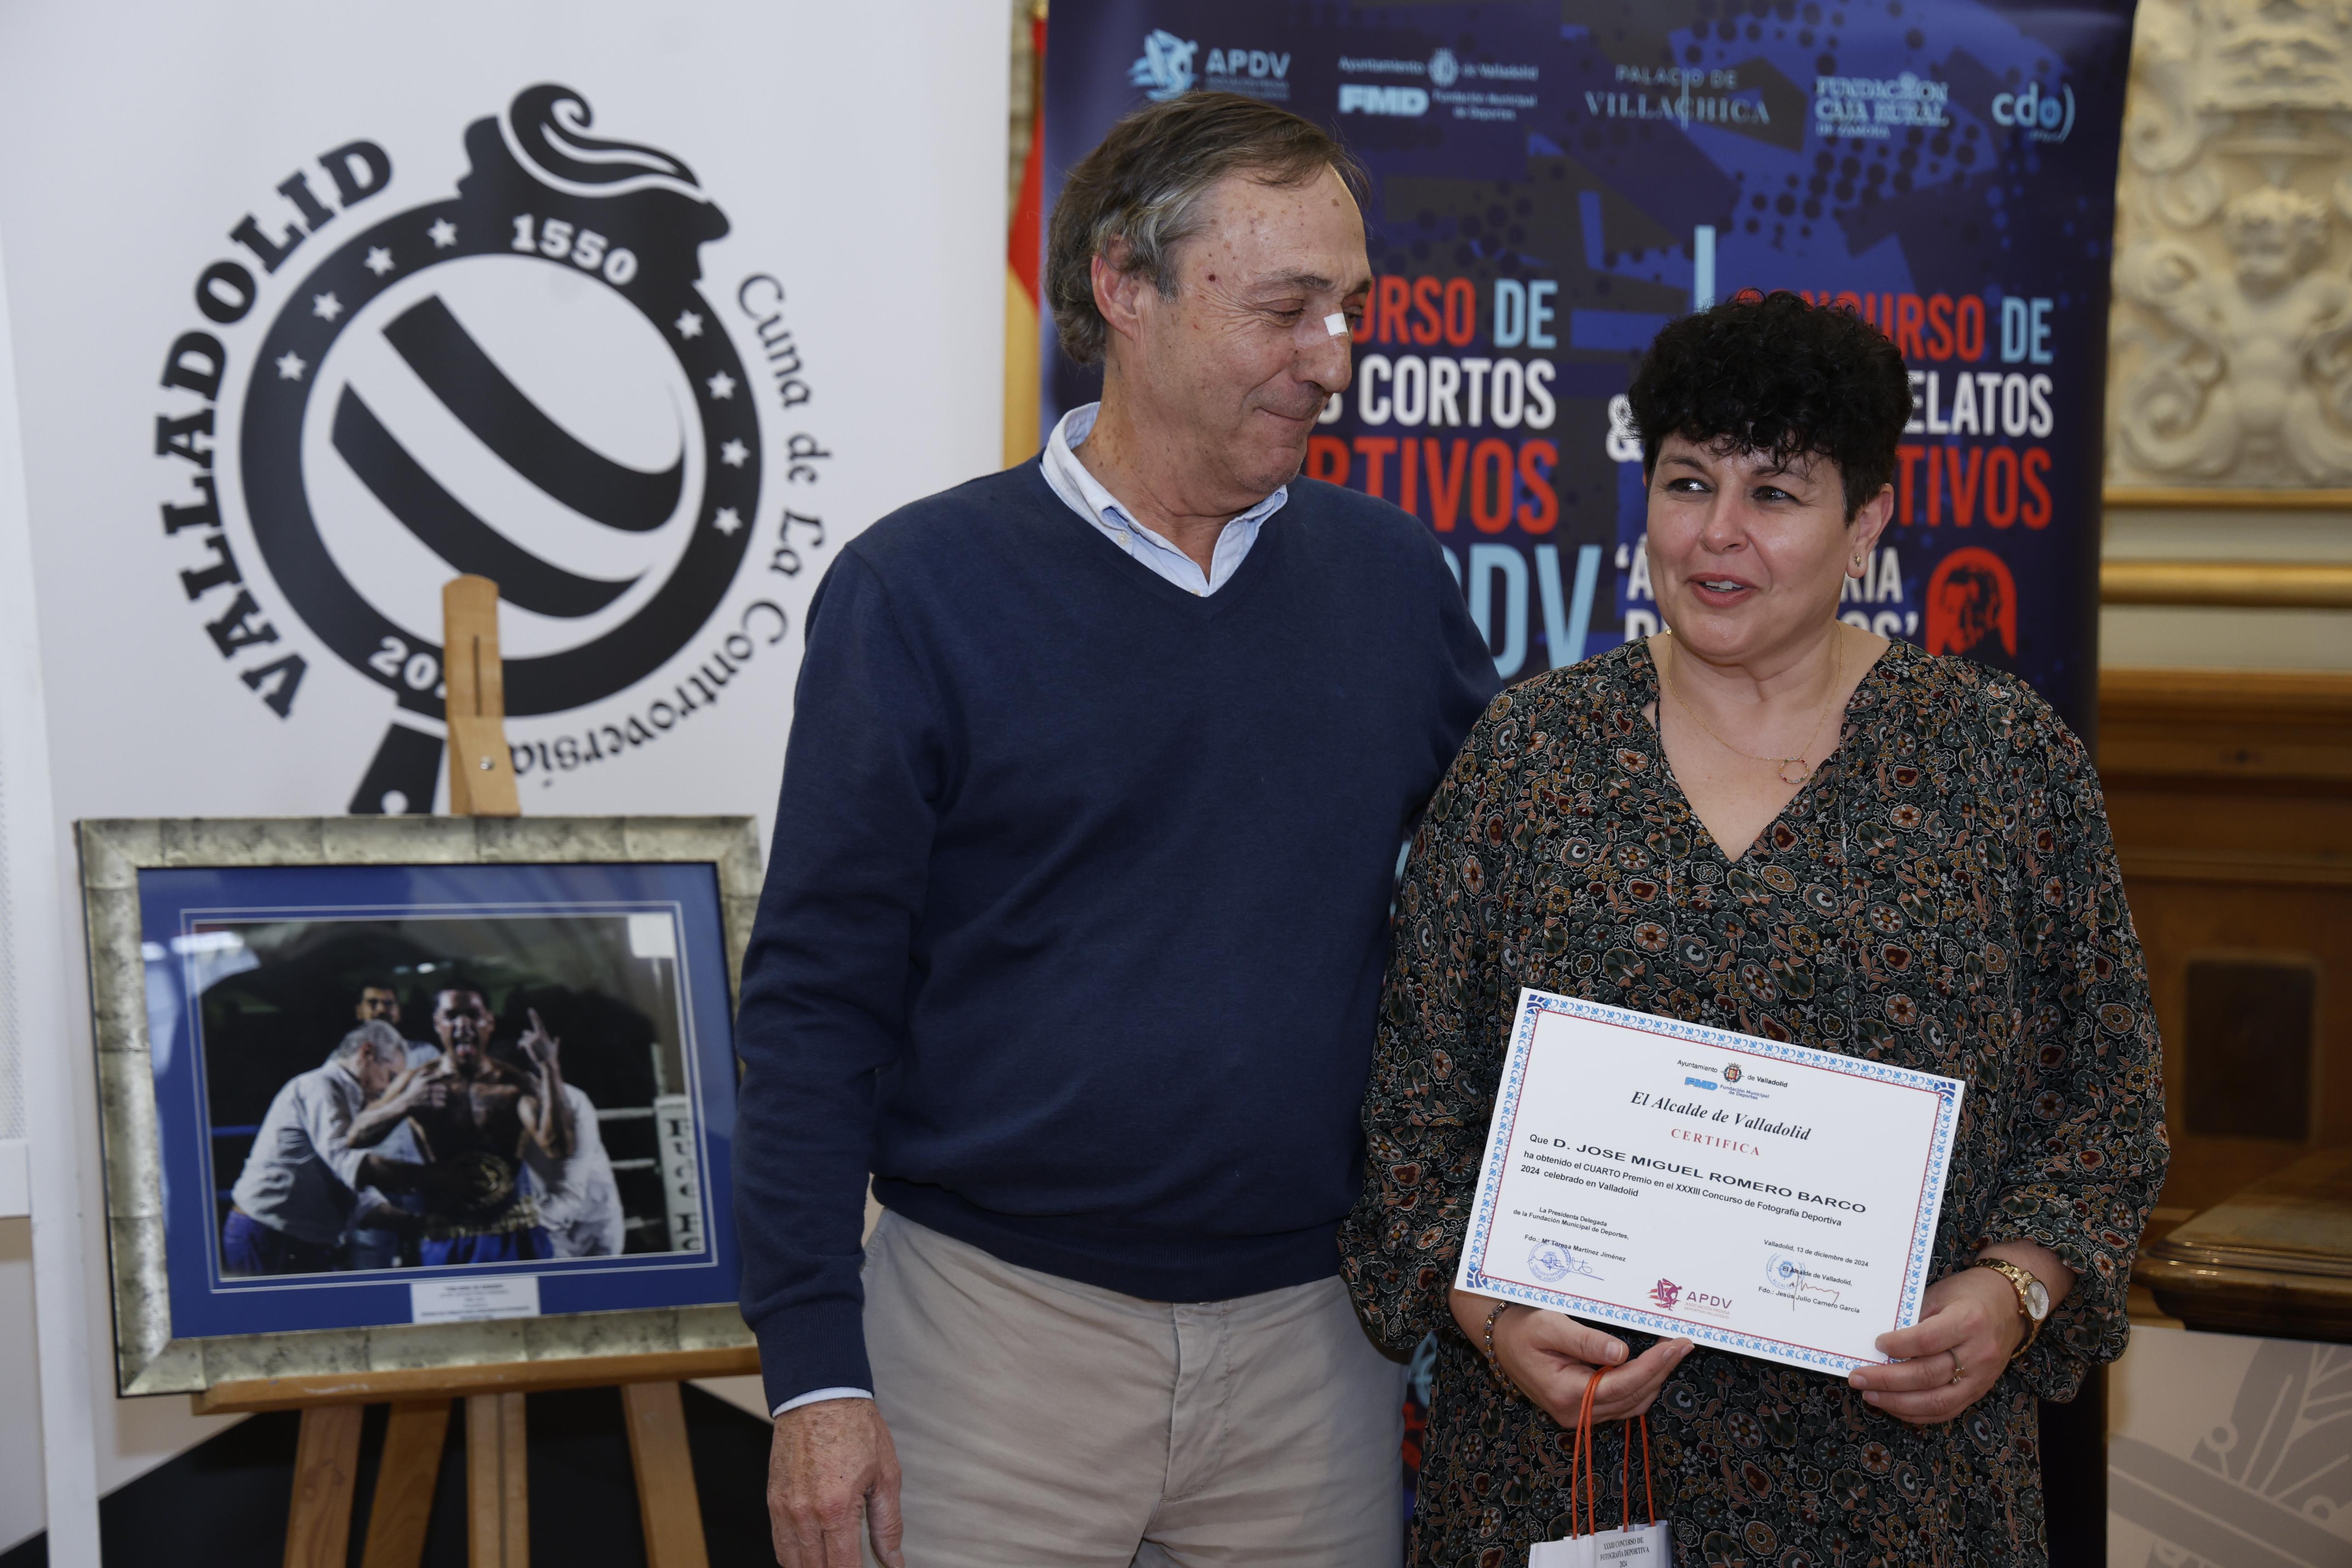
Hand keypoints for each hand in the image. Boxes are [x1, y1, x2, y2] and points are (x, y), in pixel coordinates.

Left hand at [518, 1008, 560, 1071]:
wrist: (548, 1064)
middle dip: (525, 1038)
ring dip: (523, 1044)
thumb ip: (555, 1042)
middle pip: (526, 1033)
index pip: (538, 1023)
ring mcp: (533, 1039)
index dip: (534, 1016)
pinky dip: (519, 1046)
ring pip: (523, 1039)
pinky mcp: (528, 1043)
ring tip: (524, 1049)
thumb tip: (557, 1038)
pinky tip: (520, 1049)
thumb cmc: (551, 1057)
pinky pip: (521, 1043)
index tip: (530, 1009)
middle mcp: (538, 1035)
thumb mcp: (554, 1048)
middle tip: (528, 1045)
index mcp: (544, 1035)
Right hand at [768, 1397, 903, 1567]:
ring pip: (793, 1563)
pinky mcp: (773, 1501)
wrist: (820, 1395)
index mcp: (836, 1508)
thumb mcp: (886, 1476)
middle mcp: (805, 1513)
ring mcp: (784, 1508)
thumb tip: (893, 1562)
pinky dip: (794, 1557)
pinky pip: (779, 1544)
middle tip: (852, 1564)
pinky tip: (813, 1555)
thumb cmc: (856, 1429)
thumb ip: (888, 1525)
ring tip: (833, 1562)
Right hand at [1453, 1288, 1690, 1428]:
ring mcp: (1579, 1415)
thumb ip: (1585, 1341)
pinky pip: (1622, 1402)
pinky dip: (1641, 1384)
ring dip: (1655, 1378)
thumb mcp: (1549, 1326)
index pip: (1624, 1383)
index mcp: (1567, 1394)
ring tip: (1673, 1351)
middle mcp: (1576, 1413)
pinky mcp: (1582, 1409)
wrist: (1498, 1340)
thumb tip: (1622, 1353)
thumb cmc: (1521, 1329)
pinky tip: (1652, 1364)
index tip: (1677, 1344)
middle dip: (1662, 1370)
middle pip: (1634, 1396)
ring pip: (1632, 1403)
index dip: (1655, 1365)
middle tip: (1684, 1343)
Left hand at [1848, 1265, 2024, 1424]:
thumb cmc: (1969, 1294)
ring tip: (1870, 1396)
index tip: (1876, 1344)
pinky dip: (1917, 1413)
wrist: (2010, 1305)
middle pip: (1927, 1375)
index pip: (1926, 1340)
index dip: (1898, 1346)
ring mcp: (1981, 1377)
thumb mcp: (1940, 1294)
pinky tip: (1894, 1405)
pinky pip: (1947, 1411)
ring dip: (1898, 1402)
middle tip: (1858, 1378)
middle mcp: (1977, 1353)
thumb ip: (1913, 1316)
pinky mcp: (1980, 1391)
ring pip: (1937, 1401)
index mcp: (1968, 1321)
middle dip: (1887, 1380)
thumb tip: (1878, 1341)